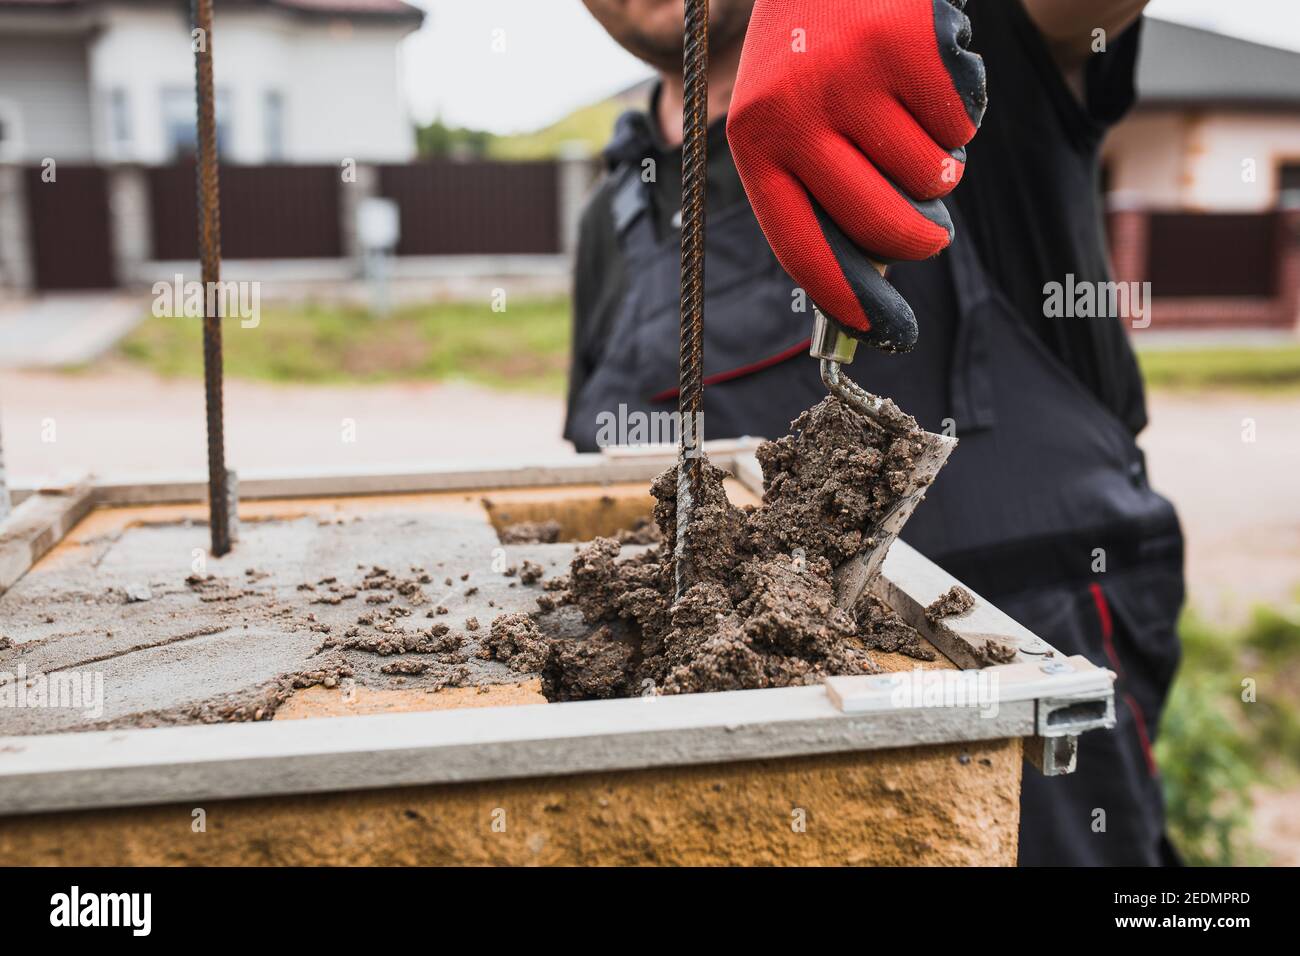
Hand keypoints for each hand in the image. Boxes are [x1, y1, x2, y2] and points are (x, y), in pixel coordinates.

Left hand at [727, 0, 985, 351]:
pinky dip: (962, 112)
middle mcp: (795, 112)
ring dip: (939, 162)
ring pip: (933, 174)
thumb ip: (820, 197)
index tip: (890, 334)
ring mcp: (851, 75)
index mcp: (756, 145)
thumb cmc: (814, 54)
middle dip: (922, 240)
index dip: (850, 301)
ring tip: (909, 118)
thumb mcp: (790, 119)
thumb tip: (866, 299)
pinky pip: (964, 121)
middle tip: (933, 232)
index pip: (805, 248)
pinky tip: (929, 75)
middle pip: (883, 225)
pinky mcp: (908, 40)